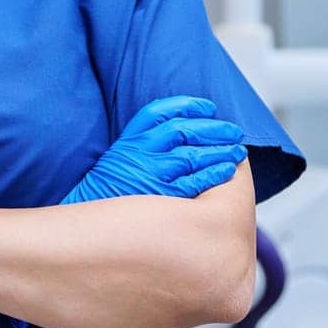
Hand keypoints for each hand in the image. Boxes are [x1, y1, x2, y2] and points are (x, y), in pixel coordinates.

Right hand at [61, 95, 247, 203]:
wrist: (90, 222)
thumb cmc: (109, 192)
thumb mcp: (119, 158)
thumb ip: (144, 143)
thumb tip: (181, 132)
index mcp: (129, 140)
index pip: (160, 112)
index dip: (188, 106)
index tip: (209, 108)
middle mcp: (139, 153)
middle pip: (183, 131)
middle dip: (214, 129)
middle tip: (235, 132)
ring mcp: (150, 174)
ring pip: (192, 155)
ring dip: (219, 151)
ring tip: (237, 151)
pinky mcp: (161, 197)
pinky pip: (193, 183)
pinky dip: (213, 174)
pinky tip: (226, 171)